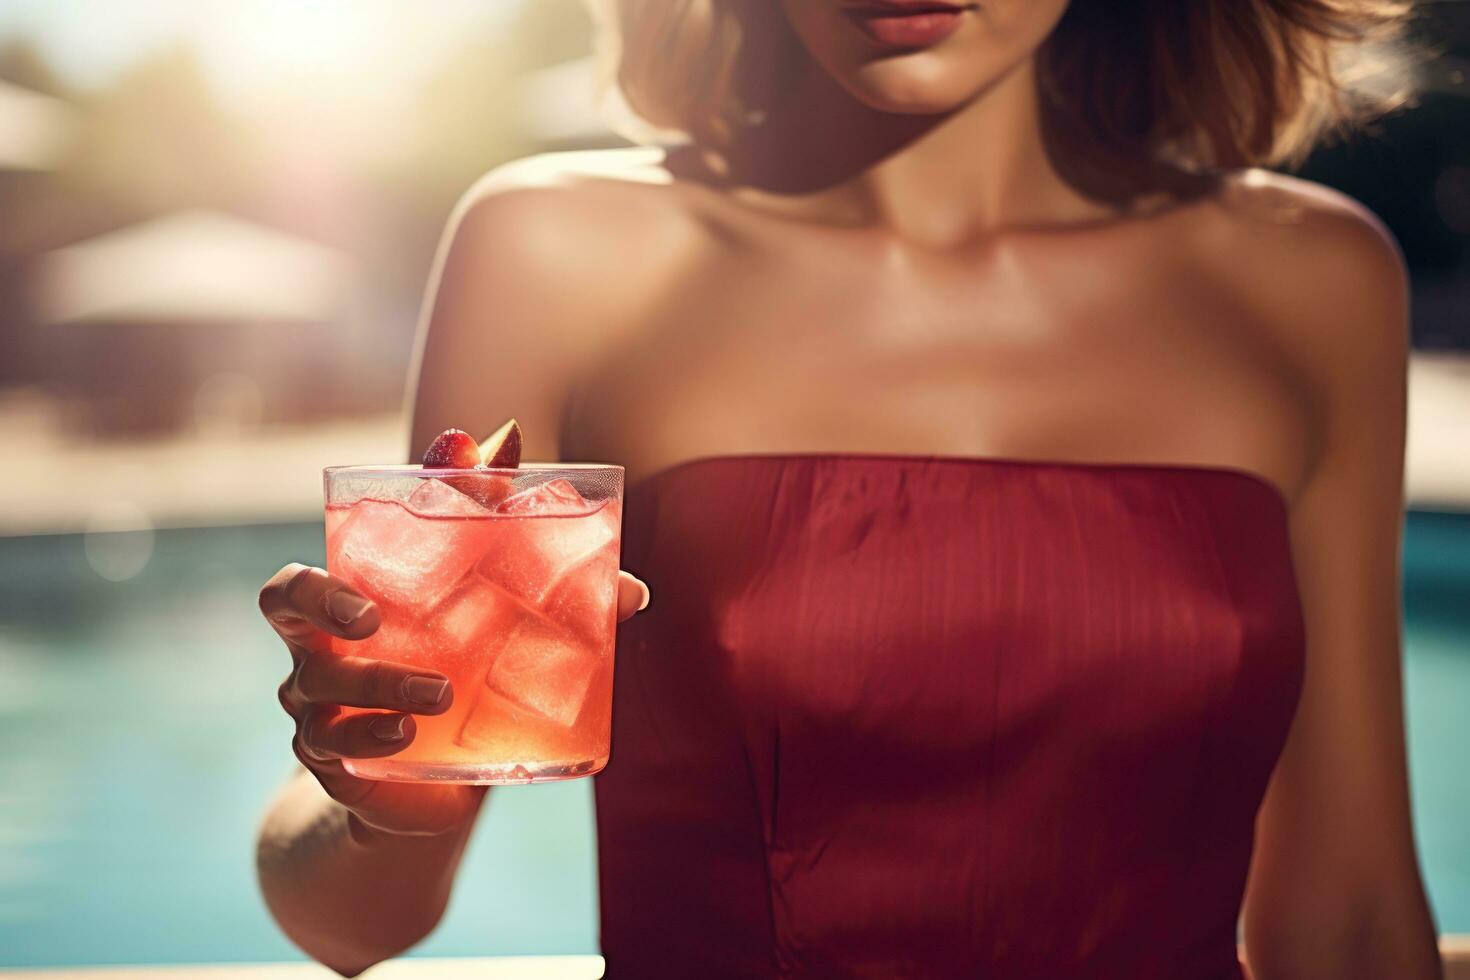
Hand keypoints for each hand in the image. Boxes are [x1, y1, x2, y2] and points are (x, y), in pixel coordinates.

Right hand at [259, 563, 650, 839]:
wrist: (436, 789)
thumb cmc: (463, 684)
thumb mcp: (496, 638)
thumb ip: (555, 603)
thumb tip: (633, 590)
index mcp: (348, 615)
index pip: (292, 587)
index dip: (313, 581)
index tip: (364, 584)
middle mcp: (321, 662)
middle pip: (291, 620)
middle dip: (325, 608)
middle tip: (373, 618)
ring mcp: (323, 718)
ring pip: (324, 692)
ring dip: (379, 685)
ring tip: (440, 692)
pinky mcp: (344, 770)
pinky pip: (340, 754)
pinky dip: (373, 742)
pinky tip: (408, 737)